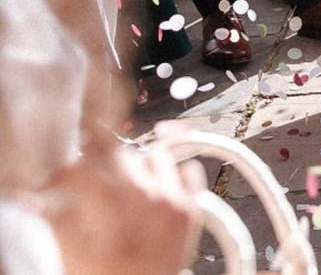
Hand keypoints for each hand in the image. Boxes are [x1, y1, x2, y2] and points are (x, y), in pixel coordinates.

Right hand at [41, 142, 199, 274]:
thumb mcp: (73, 254)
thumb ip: (58, 221)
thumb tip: (42, 199)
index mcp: (110, 207)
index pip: (86, 165)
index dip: (70, 170)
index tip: (64, 177)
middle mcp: (145, 197)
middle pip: (119, 155)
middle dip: (101, 166)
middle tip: (92, 181)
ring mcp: (171, 202)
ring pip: (155, 155)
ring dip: (138, 166)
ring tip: (125, 187)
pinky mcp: (190, 211)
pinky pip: (190, 170)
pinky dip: (175, 173)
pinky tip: (160, 188)